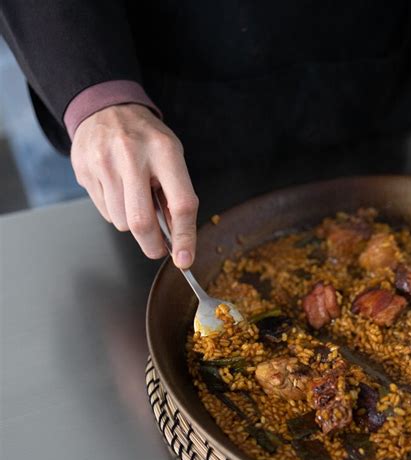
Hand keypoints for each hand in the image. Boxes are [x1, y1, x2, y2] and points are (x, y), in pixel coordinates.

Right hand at [71, 104, 198, 265]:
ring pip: (121, 222)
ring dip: (131, 223)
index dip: (184, 238)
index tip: (185, 260)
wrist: (106, 107)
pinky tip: (117, 189)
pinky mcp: (84, 171)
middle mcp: (132, 155)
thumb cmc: (146, 139)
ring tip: (134, 198)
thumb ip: (176, 197)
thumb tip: (179, 241)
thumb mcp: (171, 158)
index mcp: (164, 151)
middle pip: (141, 222)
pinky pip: (105, 212)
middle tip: (157, 248)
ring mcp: (103, 162)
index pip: (180, 205)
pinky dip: (116, 211)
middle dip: (151, 245)